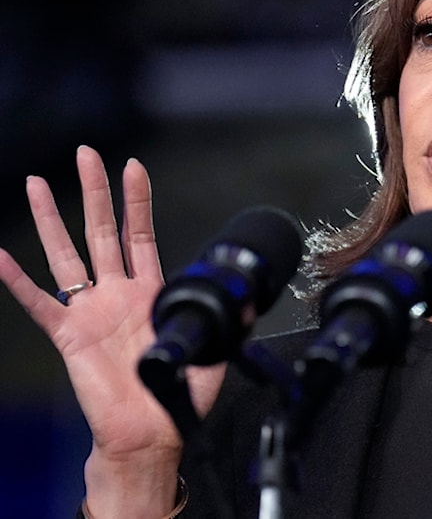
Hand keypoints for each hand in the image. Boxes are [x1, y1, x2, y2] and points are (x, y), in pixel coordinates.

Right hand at [0, 146, 224, 515]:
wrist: (151, 433)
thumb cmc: (178, 396)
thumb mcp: (212, 350)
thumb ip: (227, 321)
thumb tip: (251, 298)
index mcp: (151, 292)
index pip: (141, 234)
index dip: (137, 201)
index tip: (133, 165)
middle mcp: (117, 294)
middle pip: (102, 230)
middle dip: (95, 191)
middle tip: (86, 153)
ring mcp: (90, 311)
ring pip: (66, 254)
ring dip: (51, 219)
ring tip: (37, 182)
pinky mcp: (69, 335)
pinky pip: (38, 302)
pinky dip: (15, 280)